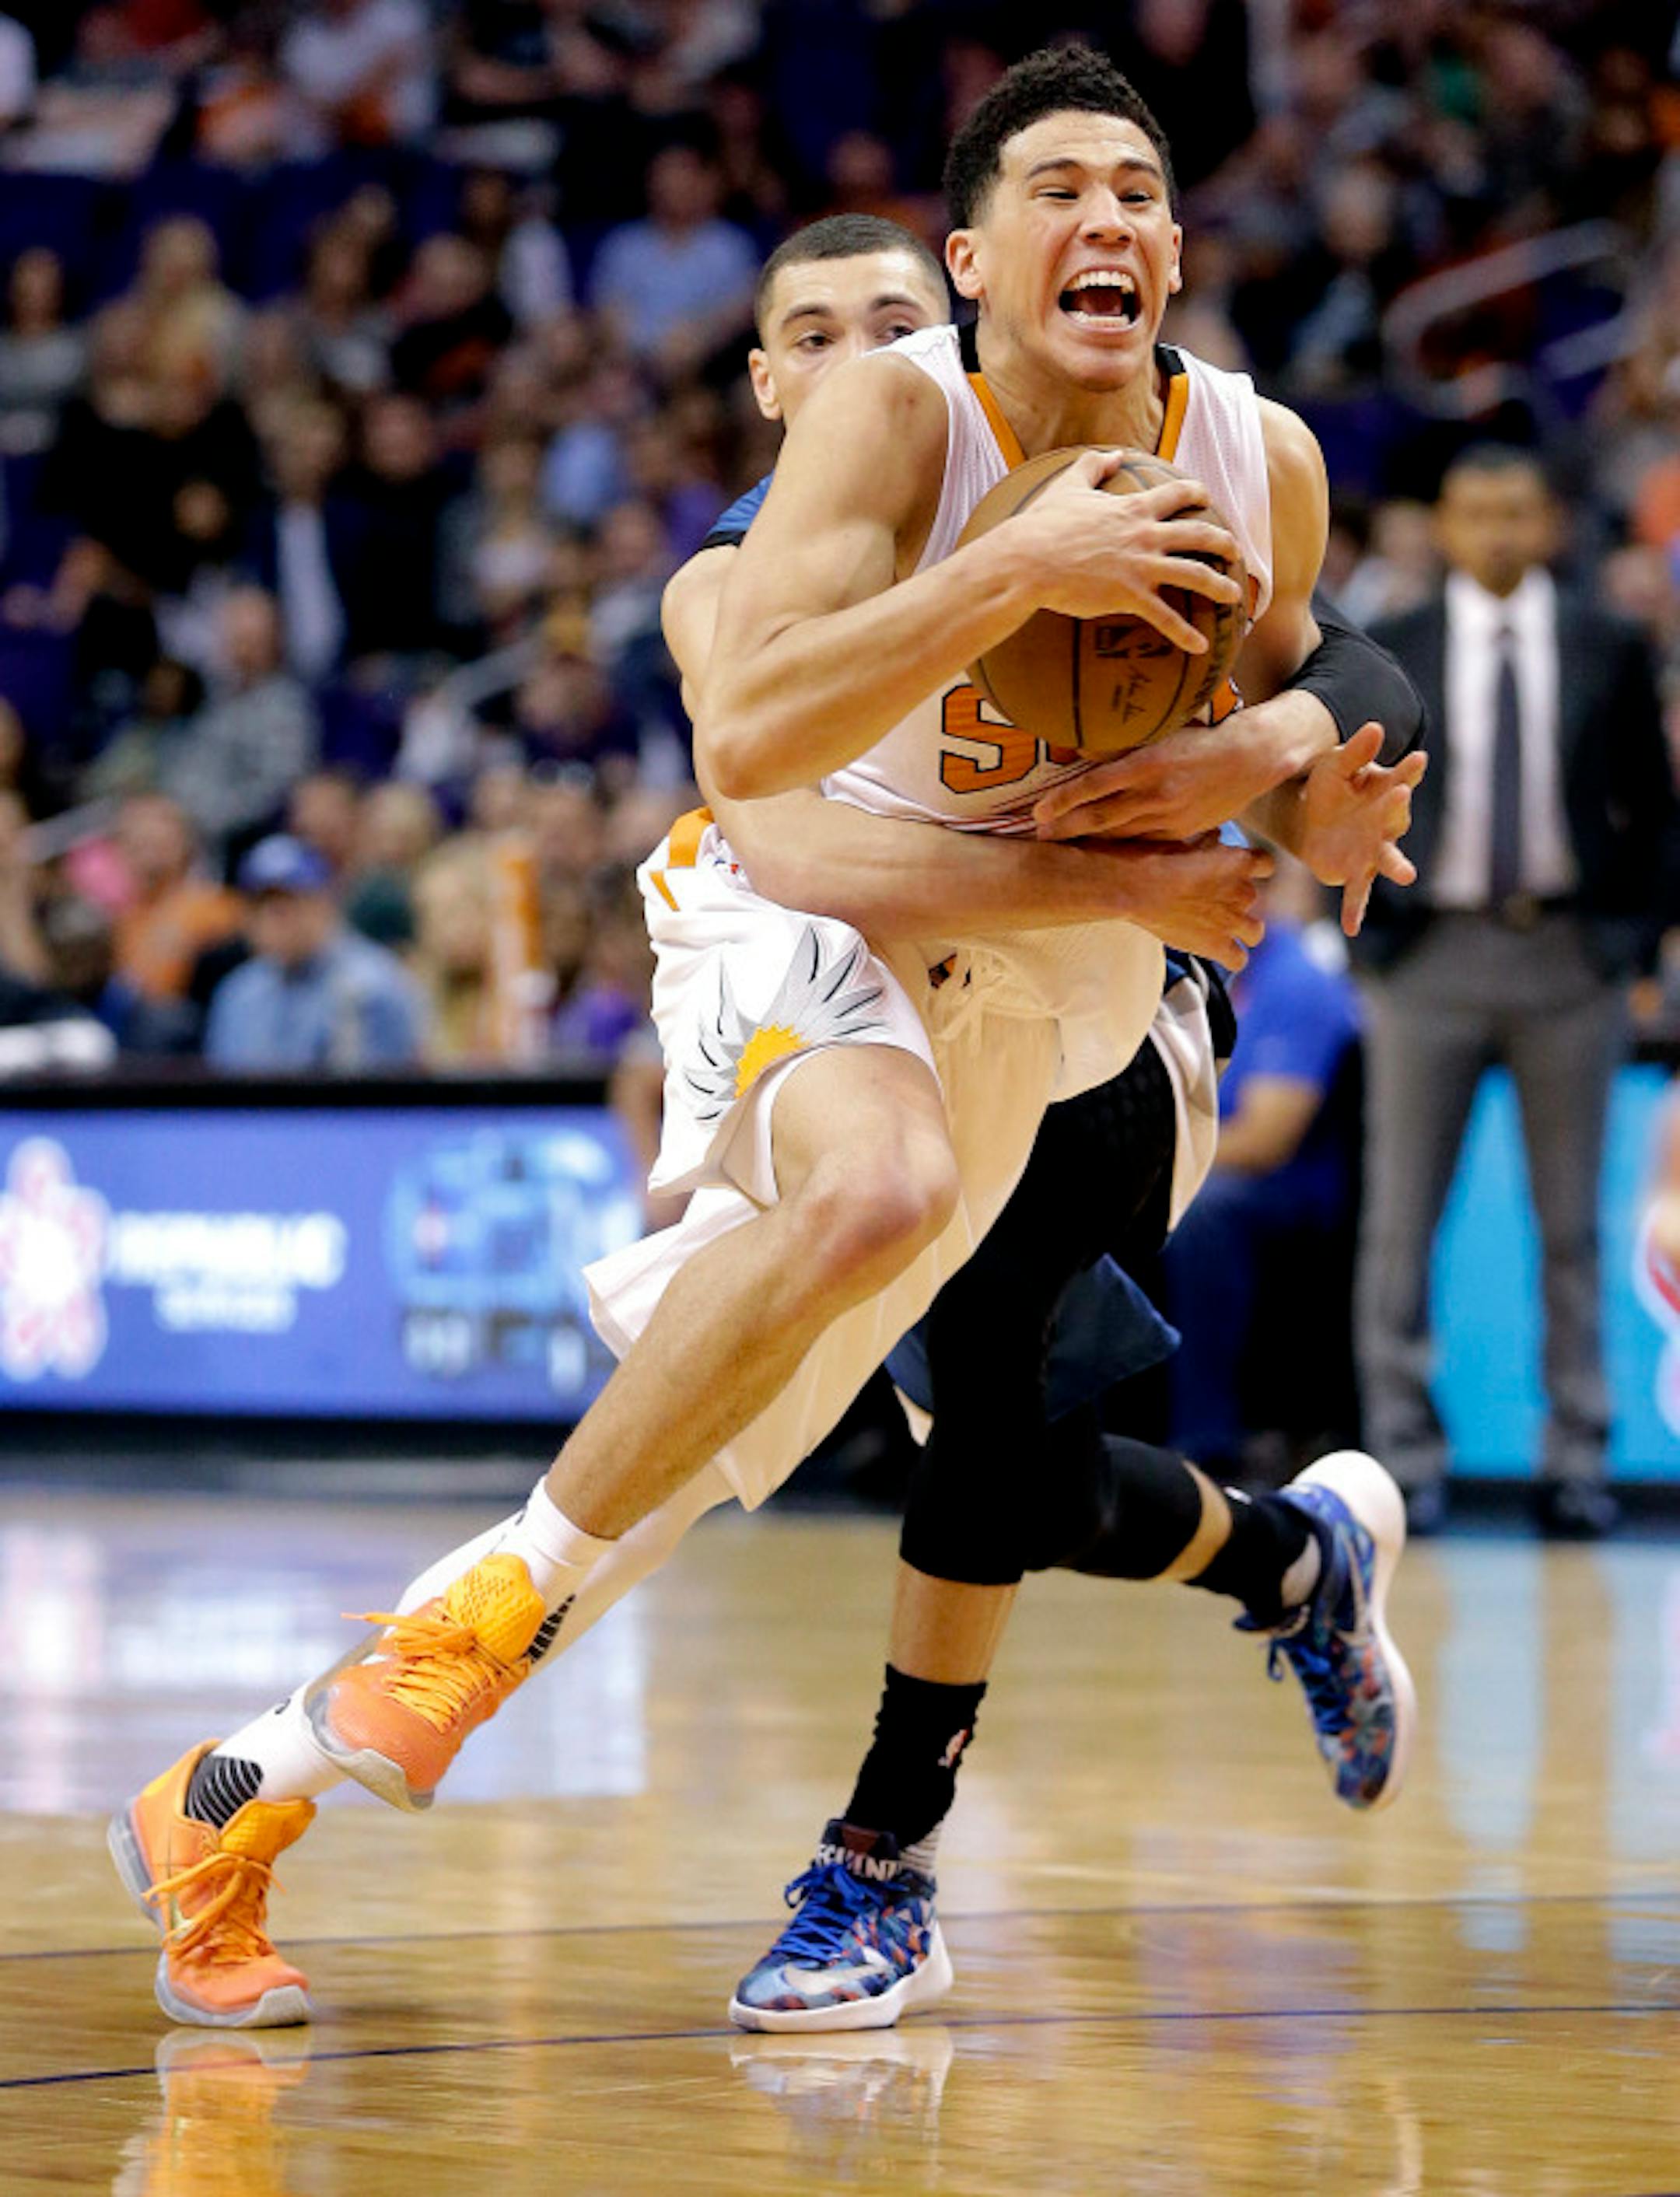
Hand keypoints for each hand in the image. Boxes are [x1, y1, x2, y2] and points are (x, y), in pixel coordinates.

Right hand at [1006, 451, 1243, 648]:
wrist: (1028, 560)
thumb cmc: (1043, 524)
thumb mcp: (1067, 486)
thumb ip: (1093, 466)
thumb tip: (1113, 455)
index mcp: (1133, 508)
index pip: (1177, 494)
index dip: (1196, 493)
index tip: (1206, 498)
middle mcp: (1146, 535)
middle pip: (1199, 535)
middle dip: (1224, 542)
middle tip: (1236, 552)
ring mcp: (1141, 566)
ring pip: (1195, 575)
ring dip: (1220, 586)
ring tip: (1235, 596)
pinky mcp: (1130, 595)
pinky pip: (1166, 618)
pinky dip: (1186, 634)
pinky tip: (1201, 647)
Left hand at [1034, 708, 1292, 843]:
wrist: (1252, 757)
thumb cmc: (1201, 736)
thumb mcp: (1162, 731)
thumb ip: (1123, 745)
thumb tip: (1079, 753)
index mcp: (1148, 763)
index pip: (1094, 786)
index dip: (1063, 801)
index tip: (1038, 812)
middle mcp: (1156, 793)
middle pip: (1099, 818)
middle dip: (1065, 829)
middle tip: (1038, 837)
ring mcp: (1170, 817)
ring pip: (1119, 835)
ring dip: (1088, 842)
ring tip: (1061, 845)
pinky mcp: (1182, 832)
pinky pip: (1144, 843)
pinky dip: (1120, 846)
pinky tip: (1100, 850)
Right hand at [1085, 832, 1272, 969]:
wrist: (1136, 886)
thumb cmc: (1155, 857)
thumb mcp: (1186, 840)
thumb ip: (1207, 842)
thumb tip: (1216, 837)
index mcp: (1239, 861)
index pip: (1266, 864)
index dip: (1253, 869)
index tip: (1236, 871)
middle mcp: (1243, 891)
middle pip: (1254, 898)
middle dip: (1236, 899)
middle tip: (1211, 899)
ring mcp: (1232, 921)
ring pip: (1255, 932)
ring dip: (1243, 930)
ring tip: (1222, 929)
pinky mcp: (1216, 945)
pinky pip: (1238, 959)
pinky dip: (1231, 957)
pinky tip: (1218, 951)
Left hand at [1292, 723, 1427, 936]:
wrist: (1309, 817)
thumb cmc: (1329, 786)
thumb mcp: (1336, 765)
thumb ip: (1355, 751)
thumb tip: (1375, 727)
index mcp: (1385, 791)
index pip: (1401, 777)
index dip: (1409, 770)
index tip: (1418, 759)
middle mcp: (1385, 823)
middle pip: (1394, 817)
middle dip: (1395, 808)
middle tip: (1401, 795)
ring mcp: (1372, 849)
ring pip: (1386, 859)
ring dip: (1396, 866)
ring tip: (1407, 875)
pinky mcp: (1354, 871)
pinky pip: (1357, 893)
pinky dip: (1355, 910)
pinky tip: (1351, 928)